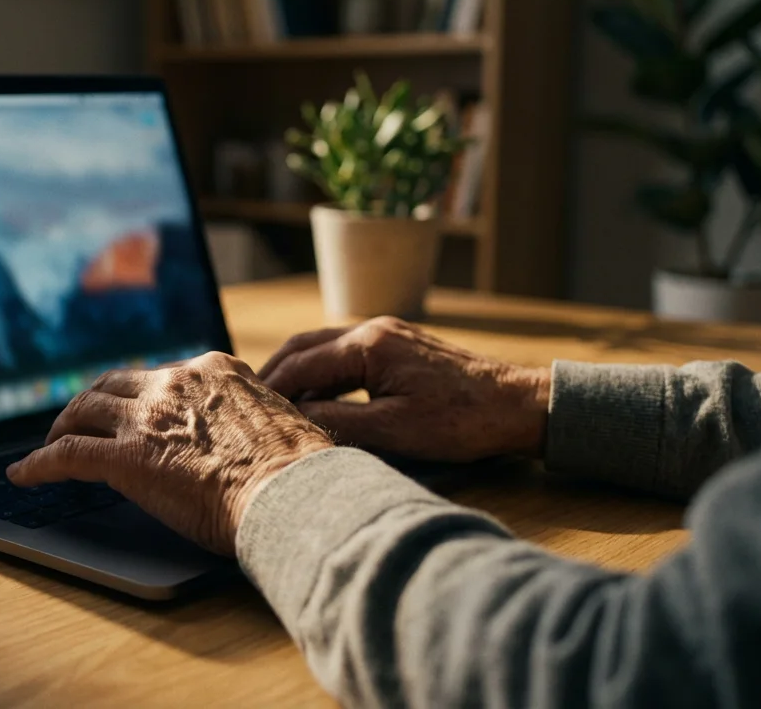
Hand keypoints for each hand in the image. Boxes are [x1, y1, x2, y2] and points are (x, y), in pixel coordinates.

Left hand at [6, 352, 333, 554]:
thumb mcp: (282, 425)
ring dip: (61, 426)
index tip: (134, 408)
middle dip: (91, 402)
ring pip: (84, 410)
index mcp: (216, 370)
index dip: (141, 394)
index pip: (163, 375)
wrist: (294, 494)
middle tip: (77, 419)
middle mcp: (177, 382)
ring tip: (49, 443)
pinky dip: (38, 464)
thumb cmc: (301, 475)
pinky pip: (67, 455)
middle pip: (115, 384)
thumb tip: (259, 442)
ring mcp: (148, 418)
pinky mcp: (125, 457)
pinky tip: (23, 475)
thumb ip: (255, 421)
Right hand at [258, 317, 549, 462]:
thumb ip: (339, 423)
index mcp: (368, 346)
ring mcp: (386, 333)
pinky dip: (320, 372)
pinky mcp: (398, 344)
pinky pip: (344, 353)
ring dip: (295, 372)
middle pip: (303, 346)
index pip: (300, 365)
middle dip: (272, 374)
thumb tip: (294, 423)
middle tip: (246, 404)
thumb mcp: (394, 431)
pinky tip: (314, 397)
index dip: (269, 390)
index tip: (245, 414)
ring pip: (322, 346)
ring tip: (273, 403)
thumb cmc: (460, 421)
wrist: (515, 405)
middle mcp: (373, 329)